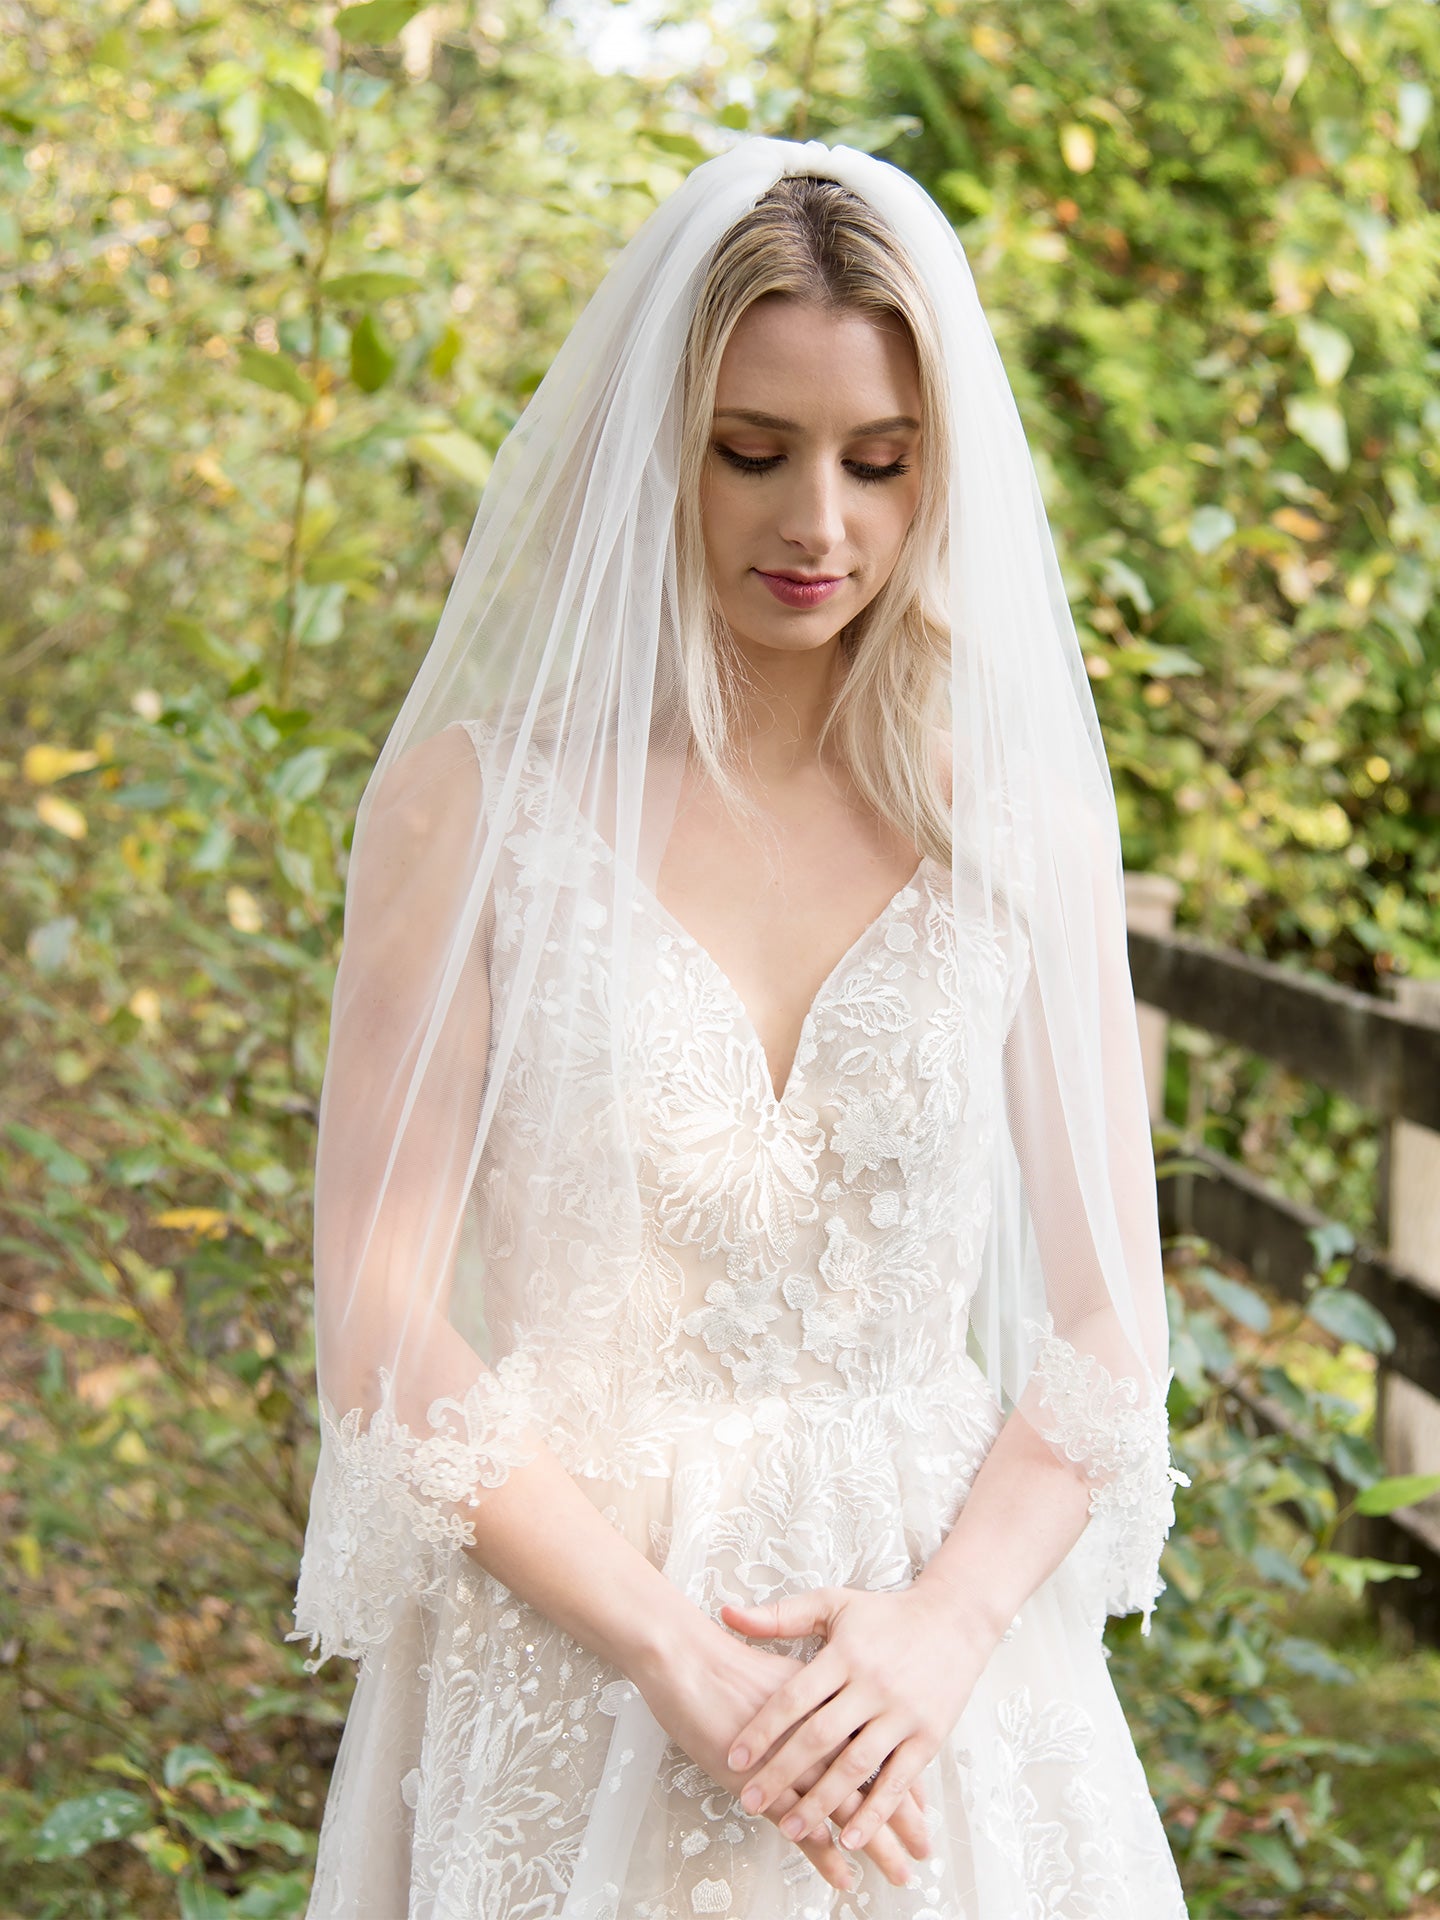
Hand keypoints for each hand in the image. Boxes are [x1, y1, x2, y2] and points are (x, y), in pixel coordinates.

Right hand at [634, 1616, 931, 1892]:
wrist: (684, 1654)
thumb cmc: (727, 1659)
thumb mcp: (782, 1669)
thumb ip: (811, 1693)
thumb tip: (834, 1712)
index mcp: (829, 1701)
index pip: (876, 1746)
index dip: (901, 1778)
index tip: (924, 1808)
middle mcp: (819, 1730)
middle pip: (872, 1781)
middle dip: (901, 1820)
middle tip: (924, 1851)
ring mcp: (790, 1759)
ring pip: (845, 1808)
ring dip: (875, 1844)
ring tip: (899, 1873)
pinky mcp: (761, 1782)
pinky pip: (799, 1823)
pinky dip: (824, 1852)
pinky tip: (844, 1874)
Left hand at [719, 1582, 995, 1856]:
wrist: (954, 1619)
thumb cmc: (885, 1614)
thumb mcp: (833, 1604)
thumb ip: (780, 1616)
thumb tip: (725, 1614)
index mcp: (845, 1654)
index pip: (795, 1696)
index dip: (763, 1729)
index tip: (734, 1757)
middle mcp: (873, 1685)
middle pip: (820, 1738)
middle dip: (782, 1773)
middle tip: (750, 1801)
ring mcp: (903, 1714)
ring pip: (856, 1766)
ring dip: (822, 1802)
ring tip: (790, 1828)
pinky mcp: (929, 1737)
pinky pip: (898, 1781)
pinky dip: (874, 1813)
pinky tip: (850, 1838)